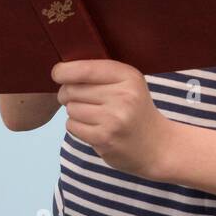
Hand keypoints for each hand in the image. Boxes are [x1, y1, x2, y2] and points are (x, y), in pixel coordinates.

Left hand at [52, 59, 174, 178]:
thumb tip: (60, 70)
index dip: (64, 71)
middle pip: (72, 89)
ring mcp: (114, 118)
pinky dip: (76, 127)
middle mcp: (123, 95)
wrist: (157, 146)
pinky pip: (72, 126)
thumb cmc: (135, 110)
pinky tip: (93, 128)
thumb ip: (100, 74)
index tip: (58, 74)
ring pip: (71, 108)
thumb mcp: (128, 84)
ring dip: (74, 112)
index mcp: (128, 76)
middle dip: (68, 94)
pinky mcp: (105, 138)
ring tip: (92, 115)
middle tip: (80, 99)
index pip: (86, 69)